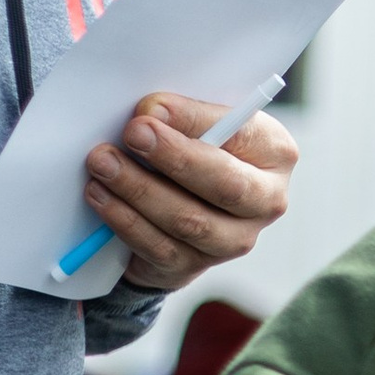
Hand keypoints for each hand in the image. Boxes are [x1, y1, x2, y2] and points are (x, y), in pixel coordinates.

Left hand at [92, 90, 297, 291]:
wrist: (181, 201)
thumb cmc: (193, 146)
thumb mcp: (196, 122)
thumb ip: (182, 115)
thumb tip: (150, 114)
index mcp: (274, 152)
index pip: (240, 134)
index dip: (194, 121)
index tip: (149, 110)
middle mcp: (266, 201)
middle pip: (226, 185)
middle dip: (174, 159)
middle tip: (132, 135)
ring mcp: (235, 239)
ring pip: (190, 220)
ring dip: (140, 189)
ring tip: (102, 164)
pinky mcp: (197, 265)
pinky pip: (161, 246)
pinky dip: (125, 220)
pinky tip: (100, 196)